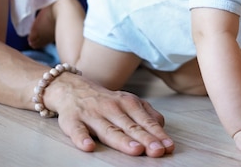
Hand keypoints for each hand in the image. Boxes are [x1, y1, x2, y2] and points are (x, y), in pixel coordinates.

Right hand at [46, 74, 174, 157]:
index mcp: (127, 103)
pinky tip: (88, 146)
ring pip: (108, 130)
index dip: (157, 134)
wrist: (72, 88)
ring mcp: (91, 115)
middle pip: (130, 127)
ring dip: (122, 140)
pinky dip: (81, 138)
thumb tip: (161, 126)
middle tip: (158, 150)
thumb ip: (146, 113)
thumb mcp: (128, 102)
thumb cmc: (105, 101)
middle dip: (145, 139)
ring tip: (135, 150)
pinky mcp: (72, 121)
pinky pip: (77, 130)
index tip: (168, 146)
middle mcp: (111, 108)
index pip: (145, 121)